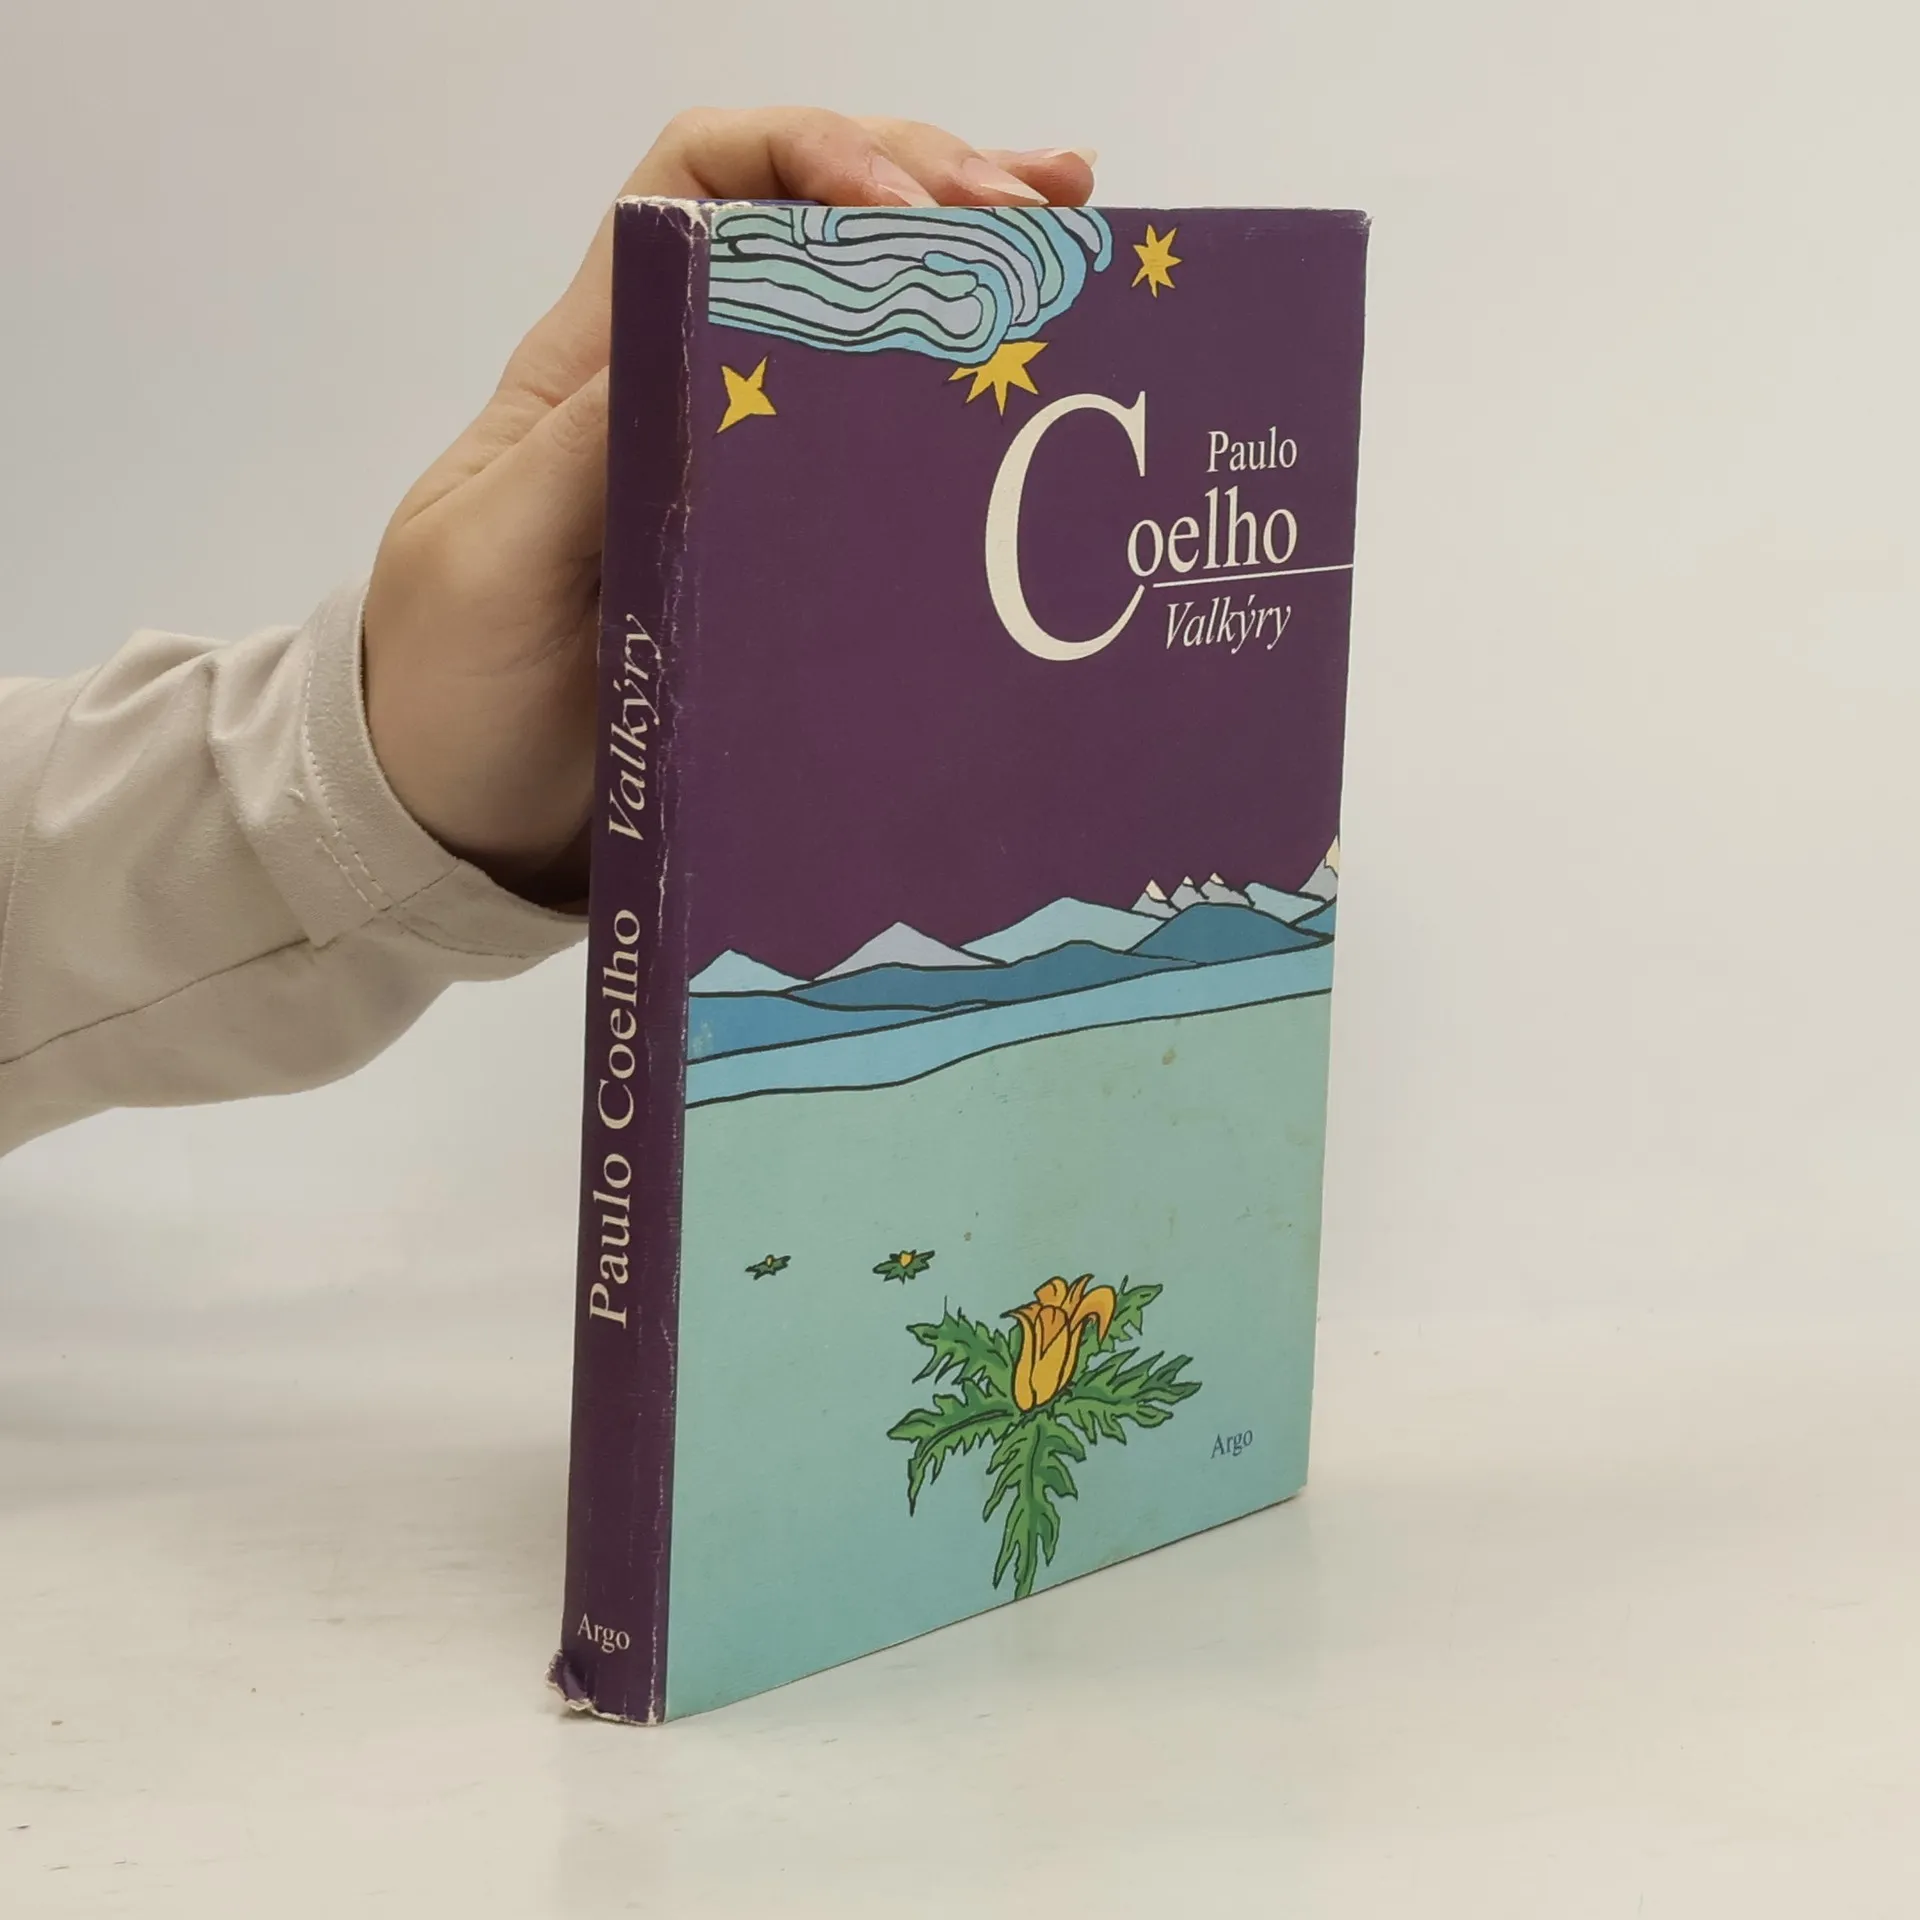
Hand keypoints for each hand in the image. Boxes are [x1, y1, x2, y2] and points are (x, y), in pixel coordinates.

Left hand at [361, 109, 1096, 904]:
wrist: (463, 817)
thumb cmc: (449, 688)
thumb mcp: (490, 561)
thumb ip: (581, 455)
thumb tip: (702, 344)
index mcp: (596, 362)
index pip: (699, 185)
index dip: (806, 159)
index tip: (905, 211)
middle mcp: (679, 388)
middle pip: (809, 231)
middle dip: (928, 188)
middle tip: (1046, 214)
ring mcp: (740, 472)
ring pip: (861, 326)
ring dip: (967, 263)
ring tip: (1079, 236)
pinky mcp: (783, 557)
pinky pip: (877, 454)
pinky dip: (960, 403)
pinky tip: (1041, 377)